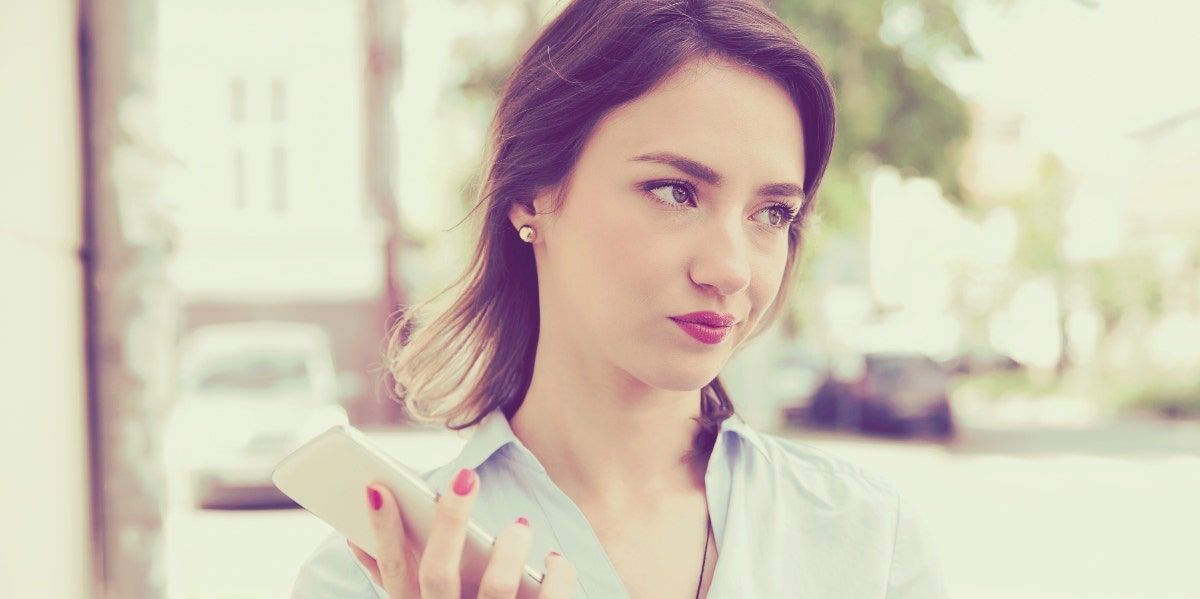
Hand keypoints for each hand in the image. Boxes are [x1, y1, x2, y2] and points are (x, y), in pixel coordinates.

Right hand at [347, 468, 575, 597]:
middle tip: (466, 477)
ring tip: (519, 526)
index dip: (381, 530)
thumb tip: (355, 540)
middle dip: (448, 522)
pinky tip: (555, 561)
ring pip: (496, 587)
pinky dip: (557, 576)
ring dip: (509, 548)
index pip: (392, 571)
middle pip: (438, 574)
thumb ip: (395, 578)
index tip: (377, 487)